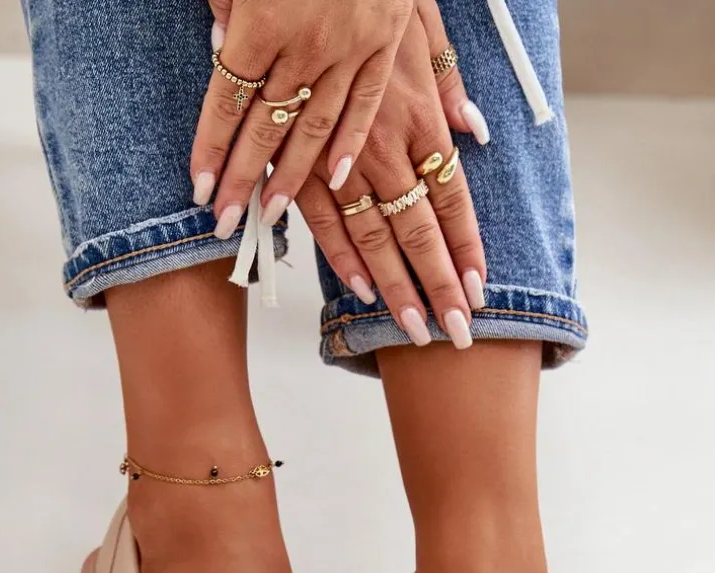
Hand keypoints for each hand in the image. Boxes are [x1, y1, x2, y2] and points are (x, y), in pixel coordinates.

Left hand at [191, 0, 413, 235]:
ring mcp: (351, 49)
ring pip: (314, 127)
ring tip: (268, 213)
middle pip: (266, 127)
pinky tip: (334, 179)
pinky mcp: (385, 45)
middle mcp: (306, 44)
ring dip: (290, 177)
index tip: (199, 188)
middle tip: (224, 222)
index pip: (228, 99)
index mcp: (264, 18)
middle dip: (241, 179)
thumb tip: (218, 44)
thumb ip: (227, 1)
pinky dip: (348, 143)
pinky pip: (364, 104)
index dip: (211, 148)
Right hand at [297, 2, 486, 348]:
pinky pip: (322, 218)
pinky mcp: (299, 160)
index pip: (453, 198)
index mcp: (420, 116)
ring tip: (412, 329)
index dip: (466, 248)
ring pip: (376, 235)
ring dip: (394, 287)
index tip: (478, 291)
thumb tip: (475, 131)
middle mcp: (388, 146)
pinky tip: (358, 289)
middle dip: (439, 287)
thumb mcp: (423, 24)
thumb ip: (449, 82)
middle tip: (455, 335)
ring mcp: (343, 158)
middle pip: (421, 231)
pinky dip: (340, 255)